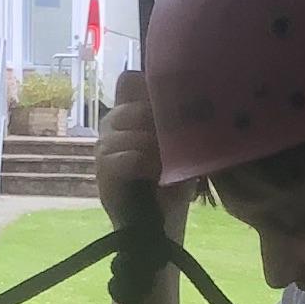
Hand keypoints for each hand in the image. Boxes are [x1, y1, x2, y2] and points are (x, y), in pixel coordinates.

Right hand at [94, 71, 189, 234]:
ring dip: (154, 144)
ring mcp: (103, 148)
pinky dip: (146, 163)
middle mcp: (111, 125)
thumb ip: (181, 119)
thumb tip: (201, 91)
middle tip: (178, 137)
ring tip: (171, 159)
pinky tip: (159, 173)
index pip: (129, 81)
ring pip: (128, 132)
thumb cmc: (171, 180)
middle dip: (158, 120)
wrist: (159, 222)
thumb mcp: (181, 144)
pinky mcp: (103, 173)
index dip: (149, 86)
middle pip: (132, 106)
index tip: (175, 98)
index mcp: (128, 112)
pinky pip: (125, 158)